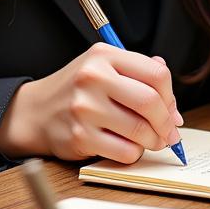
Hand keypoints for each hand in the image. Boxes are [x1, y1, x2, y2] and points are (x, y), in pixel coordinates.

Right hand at [0, 45, 182, 164]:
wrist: (36, 111)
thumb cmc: (78, 90)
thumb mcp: (104, 67)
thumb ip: (139, 75)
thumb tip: (173, 107)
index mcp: (103, 55)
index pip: (156, 73)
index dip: (170, 95)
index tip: (170, 108)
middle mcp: (93, 77)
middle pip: (150, 102)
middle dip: (166, 122)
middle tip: (169, 132)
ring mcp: (84, 107)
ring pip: (140, 130)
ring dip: (153, 141)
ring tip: (150, 140)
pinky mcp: (79, 136)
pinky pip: (124, 151)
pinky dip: (133, 153)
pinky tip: (127, 146)